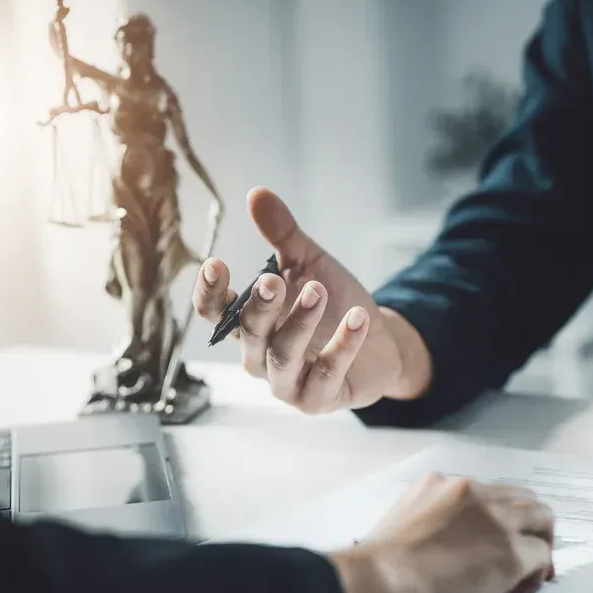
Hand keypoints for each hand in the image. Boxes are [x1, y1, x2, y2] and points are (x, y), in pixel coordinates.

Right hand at [191, 188, 432, 411]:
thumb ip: (283, 235)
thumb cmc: (334, 305)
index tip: (215, 264)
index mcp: (249, 324)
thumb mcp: (309, 264)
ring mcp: (287, 383)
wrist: (380, 343)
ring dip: (299, 324)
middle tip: (273, 280)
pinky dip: (342, 346)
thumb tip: (257, 193)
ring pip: (282, 357)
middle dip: (259, 306)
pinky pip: (326, 375)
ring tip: (318, 291)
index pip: (216, 313)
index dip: (211, 293)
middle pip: (248, 334)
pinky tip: (358, 318)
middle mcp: (260, 357)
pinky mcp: (319, 399)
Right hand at [327, 474, 555, 592]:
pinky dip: (533, 577)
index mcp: (441, 486)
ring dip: (538, 544)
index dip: (496, 519)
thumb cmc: (374, 569)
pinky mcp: (511, 554)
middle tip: (522, 556)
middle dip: (526, 526)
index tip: (492, 541)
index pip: (486, 493)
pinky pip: (541, 558)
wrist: (375, 583)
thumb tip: (438, 548)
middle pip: (521, 499)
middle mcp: (473, 493)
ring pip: (542, 518)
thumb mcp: (397, 524)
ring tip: (526, 575)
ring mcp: (496, 521)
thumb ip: (425, 523)